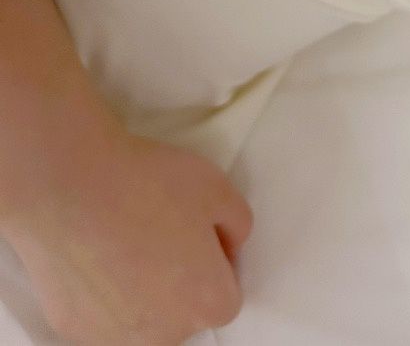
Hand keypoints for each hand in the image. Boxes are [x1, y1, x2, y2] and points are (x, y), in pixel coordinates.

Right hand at [1, 129, 251, 344]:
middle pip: (182, 312)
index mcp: (206, 303)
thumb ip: (238, 224)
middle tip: (159, 229)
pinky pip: (100, 313)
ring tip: (124, 238)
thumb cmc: (148, 184)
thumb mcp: (219, 187)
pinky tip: (94, 251)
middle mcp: (164, 334)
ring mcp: (114, 337)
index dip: (214, 259)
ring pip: (142, 318)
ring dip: (140, 289)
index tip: (195, 228)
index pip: (224, 295)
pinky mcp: (72, 328)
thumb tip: (228, 245)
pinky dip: (101, 291)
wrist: (67, 184)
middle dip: (178, 279)